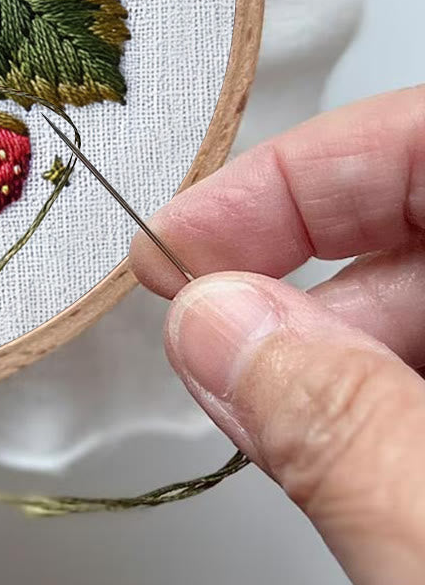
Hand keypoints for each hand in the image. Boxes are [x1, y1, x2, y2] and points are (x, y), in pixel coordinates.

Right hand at [131, 88, 424, 584]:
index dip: (293, 171)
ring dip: (325, 346)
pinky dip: (369, 394)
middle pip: (418, 211)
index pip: (422, 138)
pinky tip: (329, 446)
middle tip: (203, 330)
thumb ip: (342, 428)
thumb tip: (216, 325)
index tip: (185, 238)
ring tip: (259, 413)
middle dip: (295, 267)